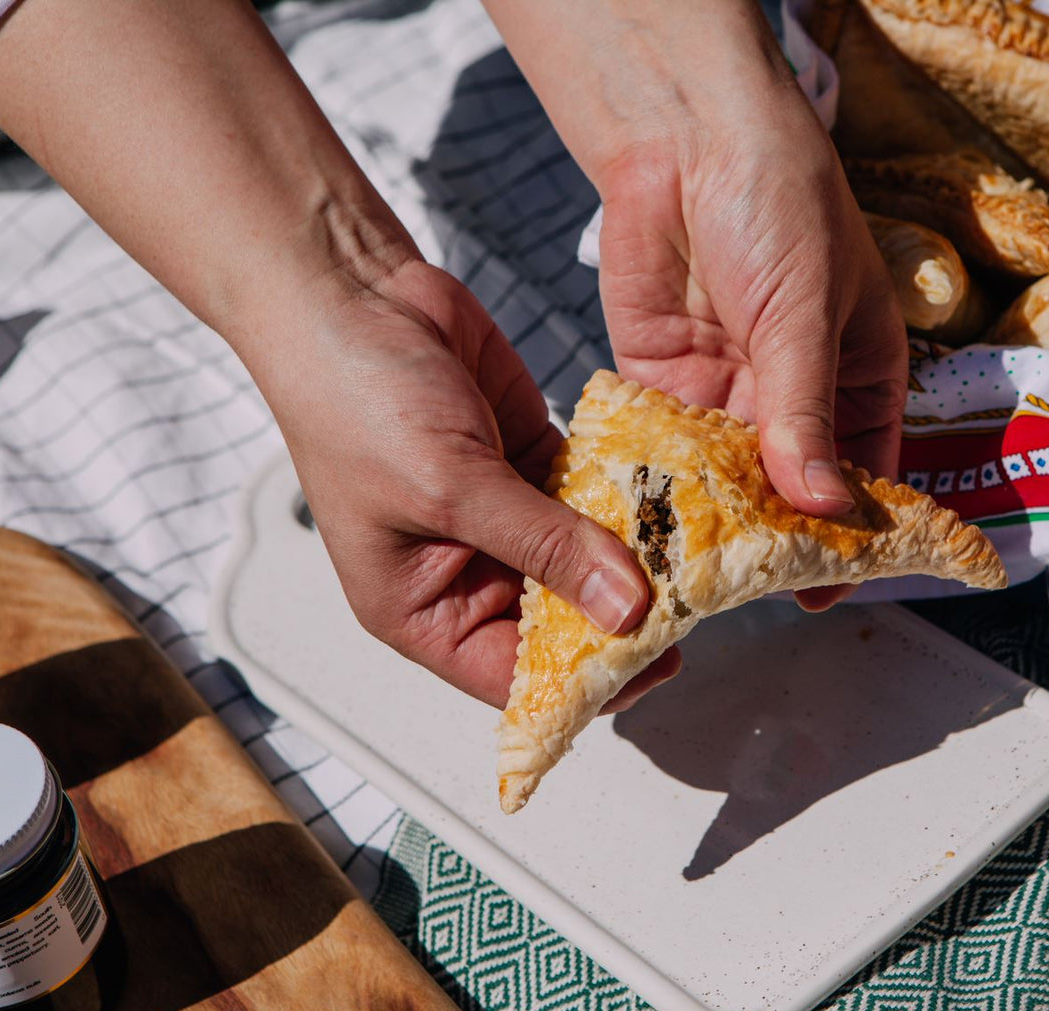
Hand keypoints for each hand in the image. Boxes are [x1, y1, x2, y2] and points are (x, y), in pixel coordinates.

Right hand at [264, 260, 680, 710]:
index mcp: (420, 609)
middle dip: (622, 615)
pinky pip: (595, 497)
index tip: (658, 662)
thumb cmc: (356, 398)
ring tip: (699, 554)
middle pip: (563, 622)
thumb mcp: (451, 488)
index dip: (585, 680)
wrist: (350, 291)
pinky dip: (632, 497)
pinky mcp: (532, 462)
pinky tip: (678, 498)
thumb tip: (626, 611)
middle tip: (694, 601)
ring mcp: (505, 517)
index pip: (514, 676)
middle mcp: (465, 572)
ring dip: (636, 556)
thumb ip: (545, 548)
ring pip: (587, 559)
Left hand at [594, 85, 906, 610]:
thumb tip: (824, 503)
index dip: (854, 533)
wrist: (685, 137)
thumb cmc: (778, 202)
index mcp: (856, 376)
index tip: (833, 587)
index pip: (865, 471)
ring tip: (700, 577)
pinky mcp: (662, 382)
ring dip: (716, 522)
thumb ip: (805, 412)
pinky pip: (665, 449)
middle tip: (756, 595)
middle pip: (793, 488)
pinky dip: (660, 485)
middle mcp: (793, 394)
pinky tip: (651, 526)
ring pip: (728, 480)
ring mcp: (727, 392)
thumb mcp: (805, 314)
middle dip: (777, 538)